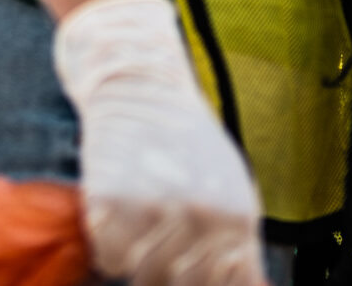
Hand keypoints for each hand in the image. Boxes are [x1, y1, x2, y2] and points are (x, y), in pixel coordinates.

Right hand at [53, 0, 264, 285]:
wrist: (141, 85)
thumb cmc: (187, 144)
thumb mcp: (231, 191)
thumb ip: (241, 248)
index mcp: (236, 217)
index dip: (207, 284)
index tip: (192, 273)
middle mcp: (199, 217)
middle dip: (172, 278)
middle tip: (161, 250)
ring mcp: (154, 210)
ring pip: (144, 280)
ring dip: (139, 264)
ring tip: (141, 232)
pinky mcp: (112, 203)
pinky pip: (111, 260)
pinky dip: (111, 250)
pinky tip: (120, 221)